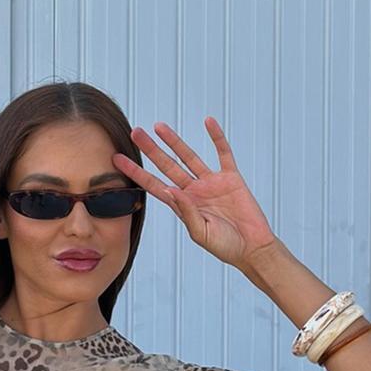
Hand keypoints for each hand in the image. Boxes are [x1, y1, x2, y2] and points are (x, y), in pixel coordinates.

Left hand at [113, 116, 277, 270]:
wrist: (253, 248)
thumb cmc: (226, 246)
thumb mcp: (201, 233)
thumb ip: (186, 212)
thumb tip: (171, 191)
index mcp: (182, 206)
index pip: (153, 185)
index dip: (136, 172)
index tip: (118, 159)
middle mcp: (193, 191)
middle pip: (167, 166)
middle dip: (151, 149)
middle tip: (135, 132)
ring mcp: (211, 183)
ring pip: (189, 156)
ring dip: (175, 141)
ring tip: (159, 126)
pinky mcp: (231, 178)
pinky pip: (223, 153)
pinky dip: (217, 137)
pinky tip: (208, 122)